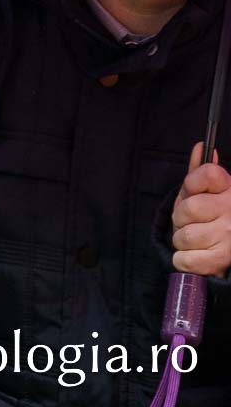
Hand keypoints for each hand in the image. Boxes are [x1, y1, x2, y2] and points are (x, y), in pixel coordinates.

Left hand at [173, 144, 230, 276]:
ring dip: (181, 241)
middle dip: (180, 218)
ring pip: (184, 235)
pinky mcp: (223, 260)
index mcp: (230, 190)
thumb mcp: (203, 193)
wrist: (225, 251)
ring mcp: (230, 236)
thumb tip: (201, 146)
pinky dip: (183, 260)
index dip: (192, 184)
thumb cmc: (210, 219)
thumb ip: (199, 172)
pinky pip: (185, 259)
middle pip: (188, 208)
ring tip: (195, 240)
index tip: (194, 193)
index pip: (208, 173)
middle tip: (190, 222)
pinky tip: (196, 256)